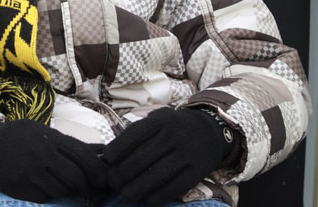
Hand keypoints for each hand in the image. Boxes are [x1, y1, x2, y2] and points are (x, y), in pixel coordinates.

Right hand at [0, 119, 106, 202]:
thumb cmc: (21, 137)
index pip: (83, 155)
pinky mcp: (21, 188)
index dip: (97, 170)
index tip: (103, 179)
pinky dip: (51, 195)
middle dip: (85, 185)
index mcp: (50, 138)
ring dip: (67, 191)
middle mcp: (41, 155)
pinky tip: (47, 187)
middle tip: (86, 187)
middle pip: (75, 177)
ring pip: (62, 190)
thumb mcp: (45, 133)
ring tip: (64, 185)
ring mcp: (30, 173)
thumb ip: (71, 144)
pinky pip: (46, 198)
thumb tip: (103, 151)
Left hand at [102, 107, 236, 203]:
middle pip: (143, 158)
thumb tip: (111, 153)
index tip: (107, 159)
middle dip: (123, 173)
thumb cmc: (173, 127)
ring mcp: (187, 153)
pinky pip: (177, 186)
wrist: (210, 130)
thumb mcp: (158, 119)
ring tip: (126, 194)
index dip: (118, 148)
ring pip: (158, 174)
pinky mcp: (198, 170)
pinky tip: (149, 200)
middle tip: (113, 183)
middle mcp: (174, 135)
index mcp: (161, 121)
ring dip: (138, 188)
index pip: (134, 134)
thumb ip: (138, 132)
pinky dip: (161, 195)